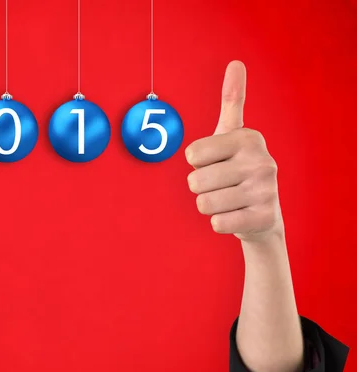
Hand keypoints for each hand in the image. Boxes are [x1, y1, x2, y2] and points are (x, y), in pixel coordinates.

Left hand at [185, 61, 282, 241]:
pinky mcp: (263, 218)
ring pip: (203, 204)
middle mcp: (261, 161)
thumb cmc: (238, 169)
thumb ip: (232, 101)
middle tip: (221, 185)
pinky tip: (236, 215)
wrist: (263, 215)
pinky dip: (220, 222)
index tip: (215, 162)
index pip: (191, 155)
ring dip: (209, 206)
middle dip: (200, 187)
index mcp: (248, 138)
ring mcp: (265, 191)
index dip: (196, 163)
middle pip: (194, 182)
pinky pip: (217, 223)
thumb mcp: (233, 135)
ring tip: (228, 200)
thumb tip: (236, 63)